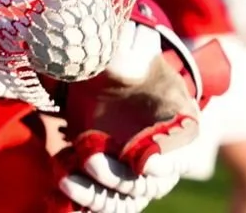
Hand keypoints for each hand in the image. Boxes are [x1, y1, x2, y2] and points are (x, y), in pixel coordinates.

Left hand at [53, 13, 228, 211]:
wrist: (113, 74)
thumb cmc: (130, 60)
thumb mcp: (134, 48)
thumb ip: (133, 49)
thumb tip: (120, 55)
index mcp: (181, 123)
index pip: (178, 151)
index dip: (164, 160)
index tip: (144, 160)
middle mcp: (163, 158)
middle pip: (148, 185)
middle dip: (119, 177)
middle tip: (91, 160)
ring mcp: (136, 174)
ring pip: (124, 202)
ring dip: (97, 196)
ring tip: (66, 179)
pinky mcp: (111, 181)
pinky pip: (104, 203)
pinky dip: (85, 201)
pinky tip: (64, 185)